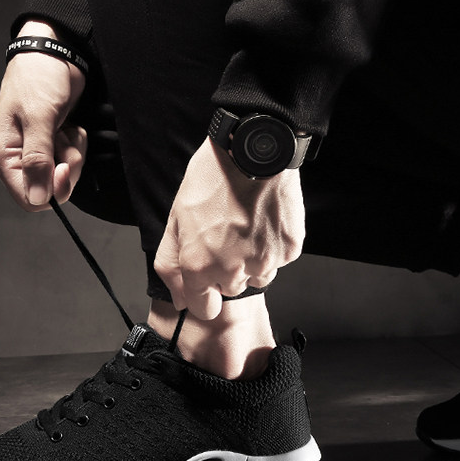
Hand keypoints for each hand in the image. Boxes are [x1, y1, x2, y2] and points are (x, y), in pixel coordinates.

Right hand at [0, 21, 86, 210]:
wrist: (56, 53)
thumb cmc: (40, 78)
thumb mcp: (39, 117)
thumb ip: (37, 159)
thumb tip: (37, 197)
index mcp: (4, 155)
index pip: (27, 198)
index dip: (51, 190)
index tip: (66, 168)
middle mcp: (19, 158)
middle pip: (50, 189)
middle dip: (67, 168)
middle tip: (66, 139)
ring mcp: (38, 151)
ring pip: (64, 175)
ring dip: (73, 153)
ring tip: (66, 127)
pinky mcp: (55, 144)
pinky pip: (72, 160)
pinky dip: (76, 144)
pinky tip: (70, 125)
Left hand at [155, 137, 305, 319]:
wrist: (253, 152)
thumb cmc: (212, 180)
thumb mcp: (176, 219)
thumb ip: (171, 265)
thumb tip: (179, 300)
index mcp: (199, 266)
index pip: (204, 308)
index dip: (204, 293)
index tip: (207, 278)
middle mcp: (232, 270)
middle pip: (231, 290)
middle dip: (227, 271)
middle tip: (226, 235)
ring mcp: (264, 262)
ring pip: (257, 277)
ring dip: (251, 261)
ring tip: (246, 226)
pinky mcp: (289, 250)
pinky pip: (279, 260)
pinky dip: (272, 246)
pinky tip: (263, 221)